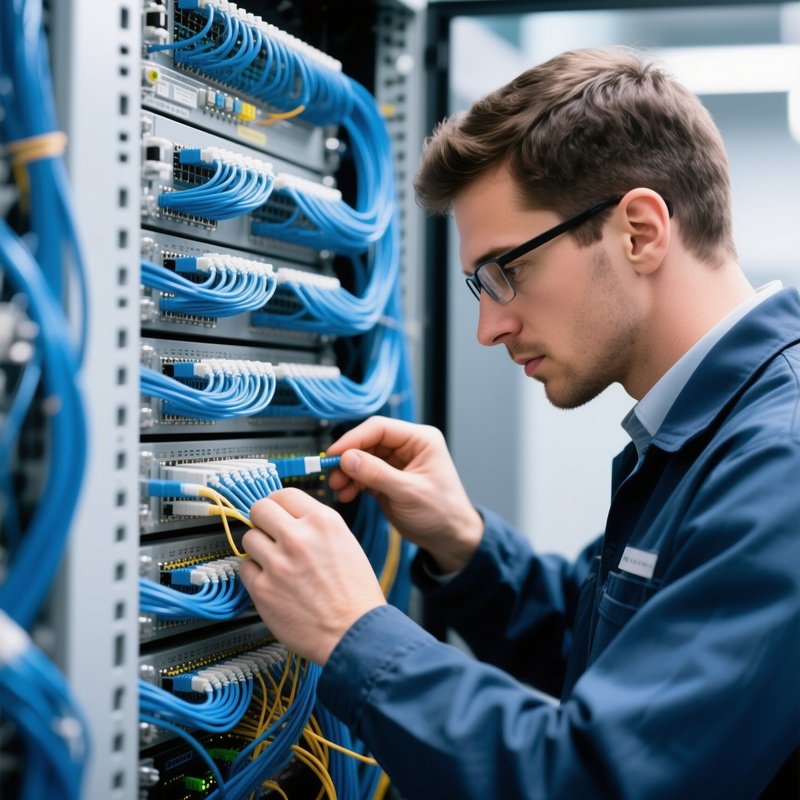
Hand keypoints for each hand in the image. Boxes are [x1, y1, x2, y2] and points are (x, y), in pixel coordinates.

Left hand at [238, 488, 385, 664]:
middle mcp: (299, 537)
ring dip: (258, 547)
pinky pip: (244, 568)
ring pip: (248, 537)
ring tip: (272, 560)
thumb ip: (317, 528)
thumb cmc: (356, 595)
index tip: (276, 512)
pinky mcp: (263, 589)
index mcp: (323, 522)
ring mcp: (278, 563)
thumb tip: (291, 520)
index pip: (284, 494)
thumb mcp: (347, 543)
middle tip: (267, 531)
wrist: (354, 632)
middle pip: (260, 509)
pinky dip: (254, 574)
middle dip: (262, 519)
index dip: (278, 504)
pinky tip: (270, 581)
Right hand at [326, 416, 483, 572]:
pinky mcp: (387, 479)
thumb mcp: (408, 492)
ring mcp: (396, 463)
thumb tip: (347, 458)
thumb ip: (377, 474)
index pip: (379, 428)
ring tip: (338, 488)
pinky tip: (347, 494)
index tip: (334, 454)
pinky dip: (353, 483)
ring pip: (362, 458)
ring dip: (347, 472)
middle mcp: (407, 447)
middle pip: (368, 442)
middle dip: (348, 458)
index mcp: (420, 440)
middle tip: (332, 474)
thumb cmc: (442, 513)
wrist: (450, 539)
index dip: (354, 439)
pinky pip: (364, 474)